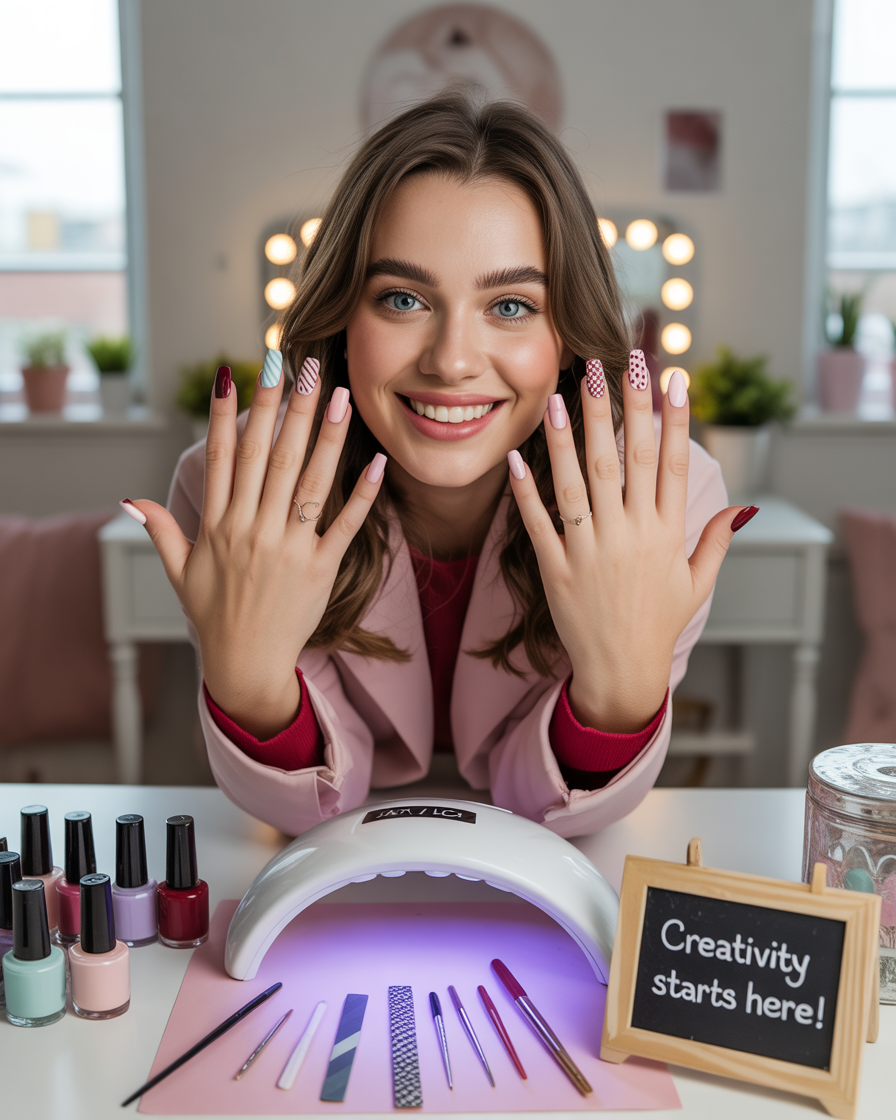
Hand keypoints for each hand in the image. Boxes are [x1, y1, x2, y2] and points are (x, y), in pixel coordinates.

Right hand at [121, 359, 385, 738]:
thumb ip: (160, 529)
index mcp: (218, 525)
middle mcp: (251, 530)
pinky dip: (361, 494)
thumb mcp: (179, 572)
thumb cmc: (213, 616)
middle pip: (268, 456)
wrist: (245, 665)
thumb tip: (130, 498)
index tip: (236, 370)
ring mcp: (287, 548)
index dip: (227, 410)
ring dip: (324, 435)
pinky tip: (375, 462)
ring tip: (338, 393)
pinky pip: (344, 525)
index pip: (222, 456)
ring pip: (306, 480)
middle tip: (299, 362)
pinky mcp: (320, 569)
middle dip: (284, 406)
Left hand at [507, 352, 746, 733]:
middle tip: (611, 362)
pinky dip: (526, 492)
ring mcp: (591, 552)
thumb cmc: (659, 624)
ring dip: (568, 436)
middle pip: (624, 460)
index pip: (670, 464)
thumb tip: (743, 506)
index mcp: (667, 534)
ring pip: (579, 483)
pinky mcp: (557, 570)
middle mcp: (630, 536)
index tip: (671, 377)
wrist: (621, 673)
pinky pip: (539, 524)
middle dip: (618, 408)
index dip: (672, 418)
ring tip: (559, 392)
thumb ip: (716, 541)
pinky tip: (517, 458)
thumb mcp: (697, 583)